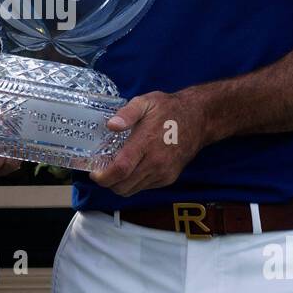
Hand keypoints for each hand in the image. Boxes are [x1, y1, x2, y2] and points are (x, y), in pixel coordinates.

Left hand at [89, 89, 208, 197]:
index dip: (103, 176)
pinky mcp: (169, 178)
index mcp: (146, 143)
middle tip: (102, 171)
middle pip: (123, 186)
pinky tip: (132, 168)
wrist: (198, 119)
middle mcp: (156, 162)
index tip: (94, 173)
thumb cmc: (169, 109)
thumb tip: (111, 125)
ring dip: (120, 184)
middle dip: (108, 182)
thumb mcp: (145, 102)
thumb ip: (127, 113)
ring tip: (115, 170)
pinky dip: (134, 183)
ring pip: (133, 190)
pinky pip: (144, 187)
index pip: (120, 169)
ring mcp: (163, 173)